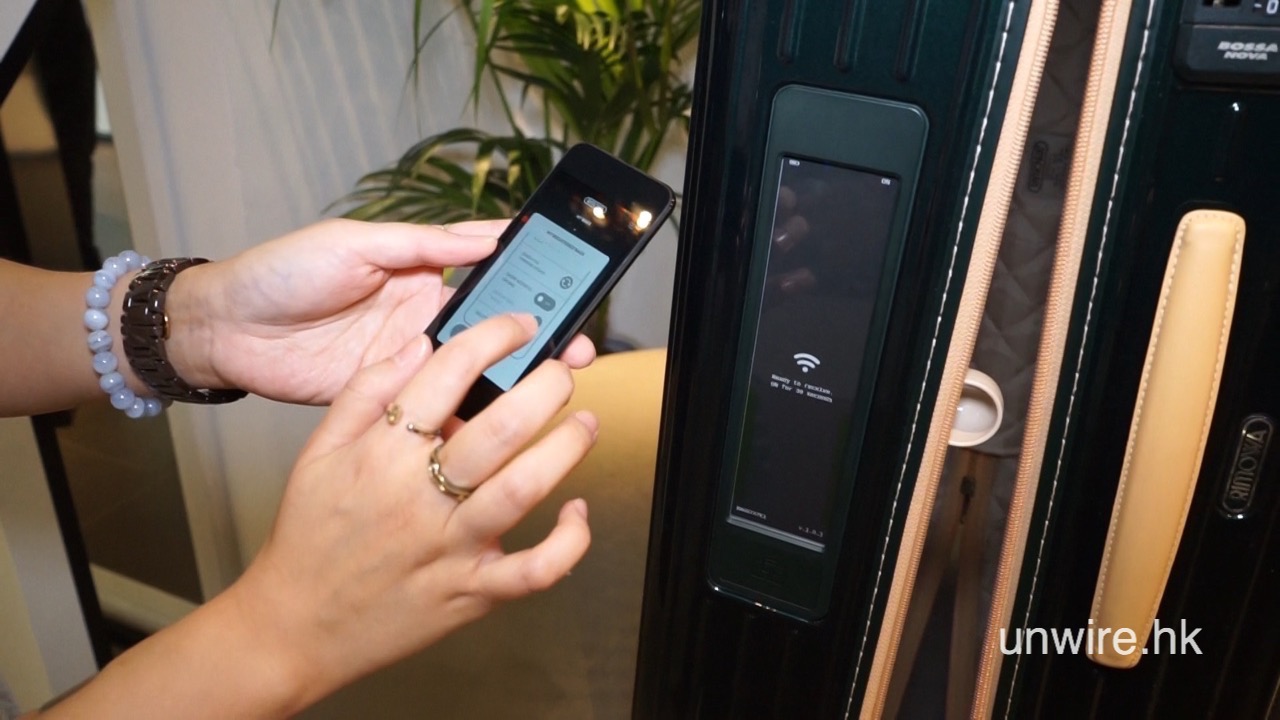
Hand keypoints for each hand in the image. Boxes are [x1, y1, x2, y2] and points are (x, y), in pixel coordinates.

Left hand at [167, 219, 596, 404]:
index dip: (528, 274)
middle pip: (492, 325)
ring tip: (551, 384)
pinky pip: (437, 406)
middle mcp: (421, 316)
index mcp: (418, 270)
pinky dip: (469, 414)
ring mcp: (407, 360)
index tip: (570, 279)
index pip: (486, 269)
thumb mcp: (355, 244)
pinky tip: (500, 422)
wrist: (224, 331)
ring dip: (512, 377)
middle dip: (537, 334)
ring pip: (474, 369)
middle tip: (575, 347)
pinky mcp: (389, 399)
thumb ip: (422, 244)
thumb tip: (487, 237)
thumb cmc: (282, 272)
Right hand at [226, 313, 595, 705]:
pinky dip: (568, 542)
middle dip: (545, 388)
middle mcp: (419, 496)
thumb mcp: (318, 451)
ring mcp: (449, 547)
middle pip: (500, 429)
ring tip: (584, 424)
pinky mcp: (471, 593)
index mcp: (381, 454)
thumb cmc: (309, 538)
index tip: (518, 327)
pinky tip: (576, 513)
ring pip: (523, 489)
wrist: (294, 627)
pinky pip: (534, 570)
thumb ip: (366, 390)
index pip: (447, 374)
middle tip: (562, 371)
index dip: (492, 338)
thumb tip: (417, 342)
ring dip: (566, 450)